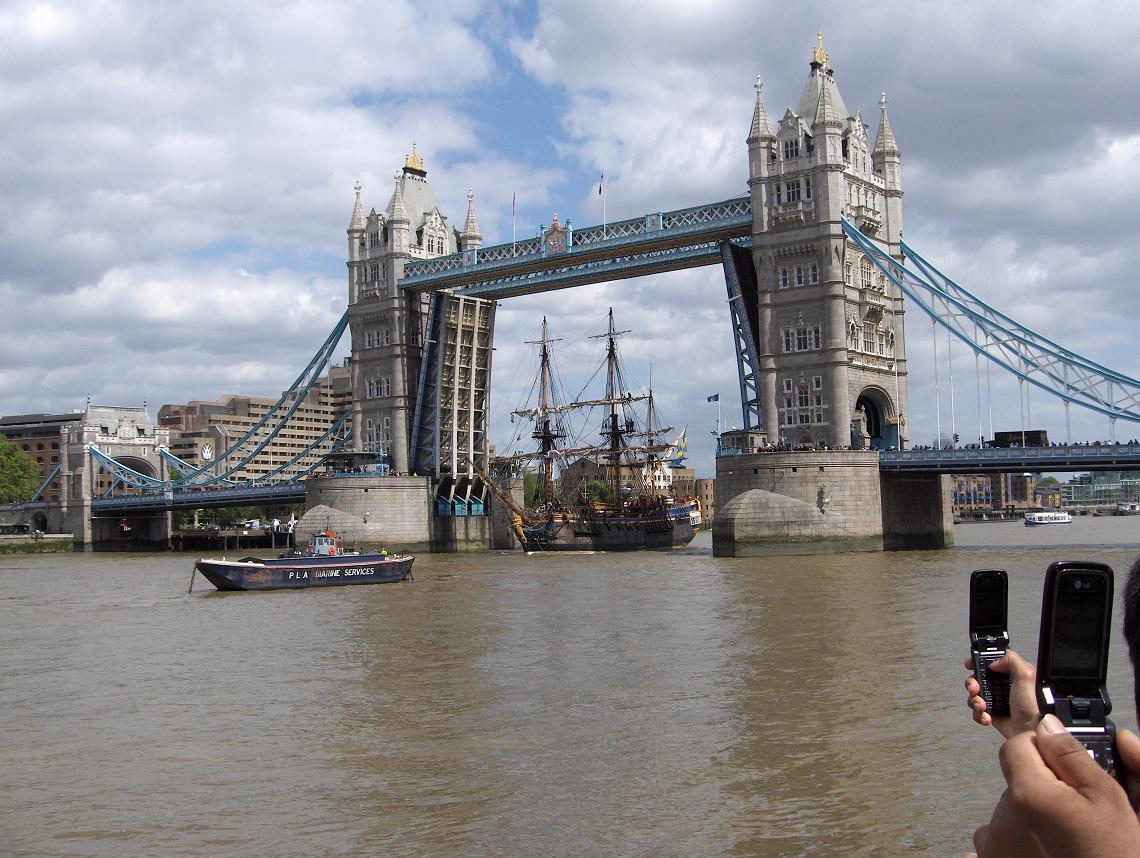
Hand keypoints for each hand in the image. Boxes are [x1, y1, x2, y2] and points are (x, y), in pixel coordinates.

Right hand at [963, 649, 1037, 738]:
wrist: (1032, 731)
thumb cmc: (1033, 705)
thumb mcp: (1027, 675)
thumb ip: (1012, 660)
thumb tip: (994, 663)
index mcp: (1010, 675)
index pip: (990, 663)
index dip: (978, 662)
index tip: (970, 665)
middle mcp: (1001, 687)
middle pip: (977, 679)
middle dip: (971, 683)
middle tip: (975, 689)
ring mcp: (995, 701)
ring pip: (974, 696)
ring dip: (974, 701)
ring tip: (982, 707)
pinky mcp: (992, 715)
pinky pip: (977, 712)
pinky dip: (979, 714)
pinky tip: (987, 717)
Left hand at [970, 715, 1139, 857]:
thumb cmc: (1112, 855)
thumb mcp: (1107, 800)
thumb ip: (1072, 756)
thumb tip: (1048, 725)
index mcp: (1028, 794)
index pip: (1016, 746)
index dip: (1042, 751)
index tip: (1062, 767)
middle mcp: (1002, 818)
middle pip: (1014, 781)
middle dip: (1040, 787)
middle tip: (1074, 812)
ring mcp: (994, 845)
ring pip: (1008, 810)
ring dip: (1029, 816)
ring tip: (1063, 838)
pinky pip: (997, 839)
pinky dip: (1016, 841)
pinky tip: (1043, 851)